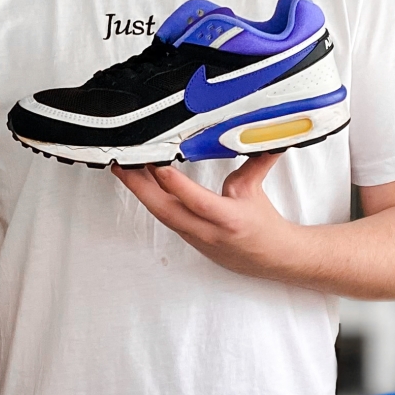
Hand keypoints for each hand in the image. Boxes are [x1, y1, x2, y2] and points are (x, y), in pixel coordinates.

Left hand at [111, 153, 298, 280]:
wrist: (272, 258)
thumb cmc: (264, 228)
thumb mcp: (256, 191)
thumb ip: (252, 162)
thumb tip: (253, 137)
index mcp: (229, 220)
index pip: (197, 201)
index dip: (175, 184)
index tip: (158, 165)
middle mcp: (208, 232)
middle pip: (166, 211)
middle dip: (140, 187)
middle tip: (123, 165)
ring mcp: (195, 238)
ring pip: (162, 214)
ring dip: (142, 192)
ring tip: (126, 170)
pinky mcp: (189, 239)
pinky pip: (166, 218)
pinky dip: (152, 200)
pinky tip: (143, 186)